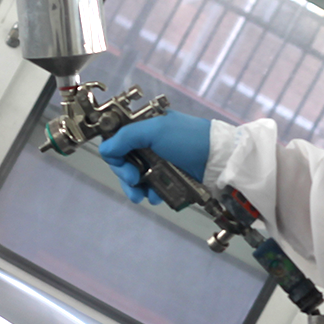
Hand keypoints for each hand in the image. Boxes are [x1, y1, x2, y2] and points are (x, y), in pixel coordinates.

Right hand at [97, 110, 211, 203]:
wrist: (218, 160)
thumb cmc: (187, 140)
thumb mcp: (155, 130)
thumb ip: (126, 137)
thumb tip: (106, 150)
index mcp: (145, 127)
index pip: (117, 141)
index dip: (115, 154)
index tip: (122, 165)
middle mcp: (149, 144)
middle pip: (124, 162)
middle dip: (125, 175)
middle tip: (134, 181)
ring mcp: (159, 161)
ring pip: (136, 178)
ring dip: (136, 189)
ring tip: (143, 196)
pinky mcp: (169, 177)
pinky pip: (151, 188)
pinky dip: (151, 194)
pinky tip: (156, 196)